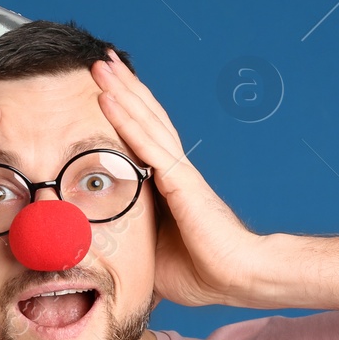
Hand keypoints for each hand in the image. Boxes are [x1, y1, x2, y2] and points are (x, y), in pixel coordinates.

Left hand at [91, 50, 263, 308]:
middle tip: (100, 61)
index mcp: (170, 187)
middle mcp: (175, 171)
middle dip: (123, 89)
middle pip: (146, 119)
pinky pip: (147, 144)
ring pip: (146, 121)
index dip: (126, 112)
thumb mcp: (151, 257)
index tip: (105, 89)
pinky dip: (126, 119)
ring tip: (102, 64)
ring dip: (122, 91)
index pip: (144, 139)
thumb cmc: (202, 272)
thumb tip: (99, 254)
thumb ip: (130, 246)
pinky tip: (109, 98)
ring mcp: (178, 173)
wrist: (239, 278)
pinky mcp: (181, 181)